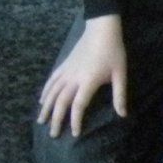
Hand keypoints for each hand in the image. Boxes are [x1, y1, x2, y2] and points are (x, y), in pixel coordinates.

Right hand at [37, 15, 125, 137]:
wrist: (101, 28)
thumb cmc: (113, 51)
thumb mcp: (120, 73)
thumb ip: (119, 95)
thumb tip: (122, 114)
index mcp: (88, 81)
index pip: (78, 105)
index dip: (75, 120)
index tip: (74, 134)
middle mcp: (73, 77)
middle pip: (61, 101)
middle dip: (55, 118)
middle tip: (52, 134)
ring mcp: (67, 70)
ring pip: (52, 91)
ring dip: (46, 107)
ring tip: (40, 120)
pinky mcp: (65, 64)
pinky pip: (52, 80)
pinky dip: (45, 90)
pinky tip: (42, 99)